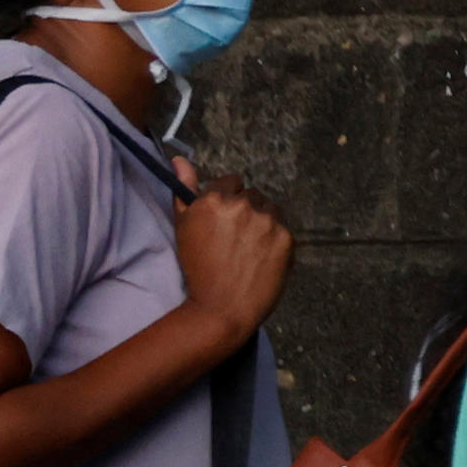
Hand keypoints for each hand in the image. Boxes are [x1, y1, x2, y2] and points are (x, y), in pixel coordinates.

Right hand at [168, 161, 293, 342]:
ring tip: (250, 246)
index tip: (225, 217)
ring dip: (264, 221)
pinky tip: (262, 256)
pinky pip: (284, 229)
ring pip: (271, 209)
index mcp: (215, 199)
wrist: (222, 307)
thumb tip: (179, 159)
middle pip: (253, 195)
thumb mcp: (183, 226)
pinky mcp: (287, 238)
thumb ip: (184, 189)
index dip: (228, 199)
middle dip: (247, 210)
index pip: (232, 181)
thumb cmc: (197, 267)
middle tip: (237, 236)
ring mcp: (268, 221)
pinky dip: (276, 239)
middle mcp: (243, 205)